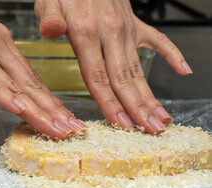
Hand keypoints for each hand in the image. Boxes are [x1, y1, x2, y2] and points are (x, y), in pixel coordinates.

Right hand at [0, 0, 85, 138]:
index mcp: (1, 43)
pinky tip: (19, 110)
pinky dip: (4, 98)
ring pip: (14, 88)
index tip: (65, 116)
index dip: (50, 100)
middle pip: (30, 85)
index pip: (31, 77)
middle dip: (54, 110)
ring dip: (38, 111)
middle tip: (74, 129)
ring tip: (57, 129)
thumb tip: (1, 79)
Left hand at [35, 0, 190, 133]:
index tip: (119, 123)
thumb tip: (51, 30)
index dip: (109, 103)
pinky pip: (158, 40)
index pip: (98, 76)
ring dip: (150, 95)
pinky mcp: (135, 23)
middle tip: (149, 130)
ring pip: (138, 68)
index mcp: (86, 33)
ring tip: (160, 117)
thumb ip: (50, 18)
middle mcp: (110, 33)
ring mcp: (126, 29)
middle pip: (123, 78)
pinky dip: (172, 55)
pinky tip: (182, 71)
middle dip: (136, 108)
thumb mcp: (49, 1)